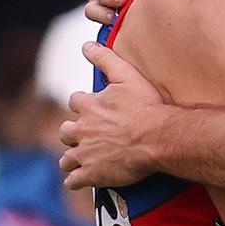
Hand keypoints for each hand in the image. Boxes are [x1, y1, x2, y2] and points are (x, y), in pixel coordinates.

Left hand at [59, 42, 165, 188]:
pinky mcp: (91, 174)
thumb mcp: (127, 75)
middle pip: (66, 131)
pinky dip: (75, 180)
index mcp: (88, 106)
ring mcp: (85, 154)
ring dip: (71, 158)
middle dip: (73, 133)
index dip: (84, 105)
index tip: (93, 108)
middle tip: (86, 135)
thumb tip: (86, 45)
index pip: (76, 102)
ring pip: (66, 158)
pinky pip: (74, 180)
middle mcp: (81, 129)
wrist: (158, 137)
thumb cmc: (147, 106)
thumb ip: (105, 58)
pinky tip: (80, 179)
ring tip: (80, 159)